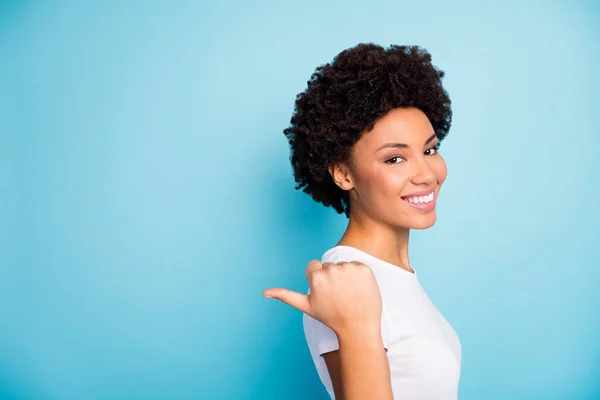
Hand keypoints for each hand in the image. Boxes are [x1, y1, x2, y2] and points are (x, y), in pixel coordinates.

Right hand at [263, 260, 381, 335]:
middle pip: (328, 266)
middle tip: (338, 295)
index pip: (314, 266)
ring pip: (342, 265)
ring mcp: (349, 269)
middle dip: (332, 277)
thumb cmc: (331, 317)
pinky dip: (358, 275)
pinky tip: (359, 289)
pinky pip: (357, 266)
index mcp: (315, 277)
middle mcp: (331, 270)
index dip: (318, 280)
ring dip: (345, 276)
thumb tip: (264, 293)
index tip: (325, 293)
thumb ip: (285, 296)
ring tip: (349, 294)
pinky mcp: (364, 269)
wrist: (358, 326)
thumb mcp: (306, 306)